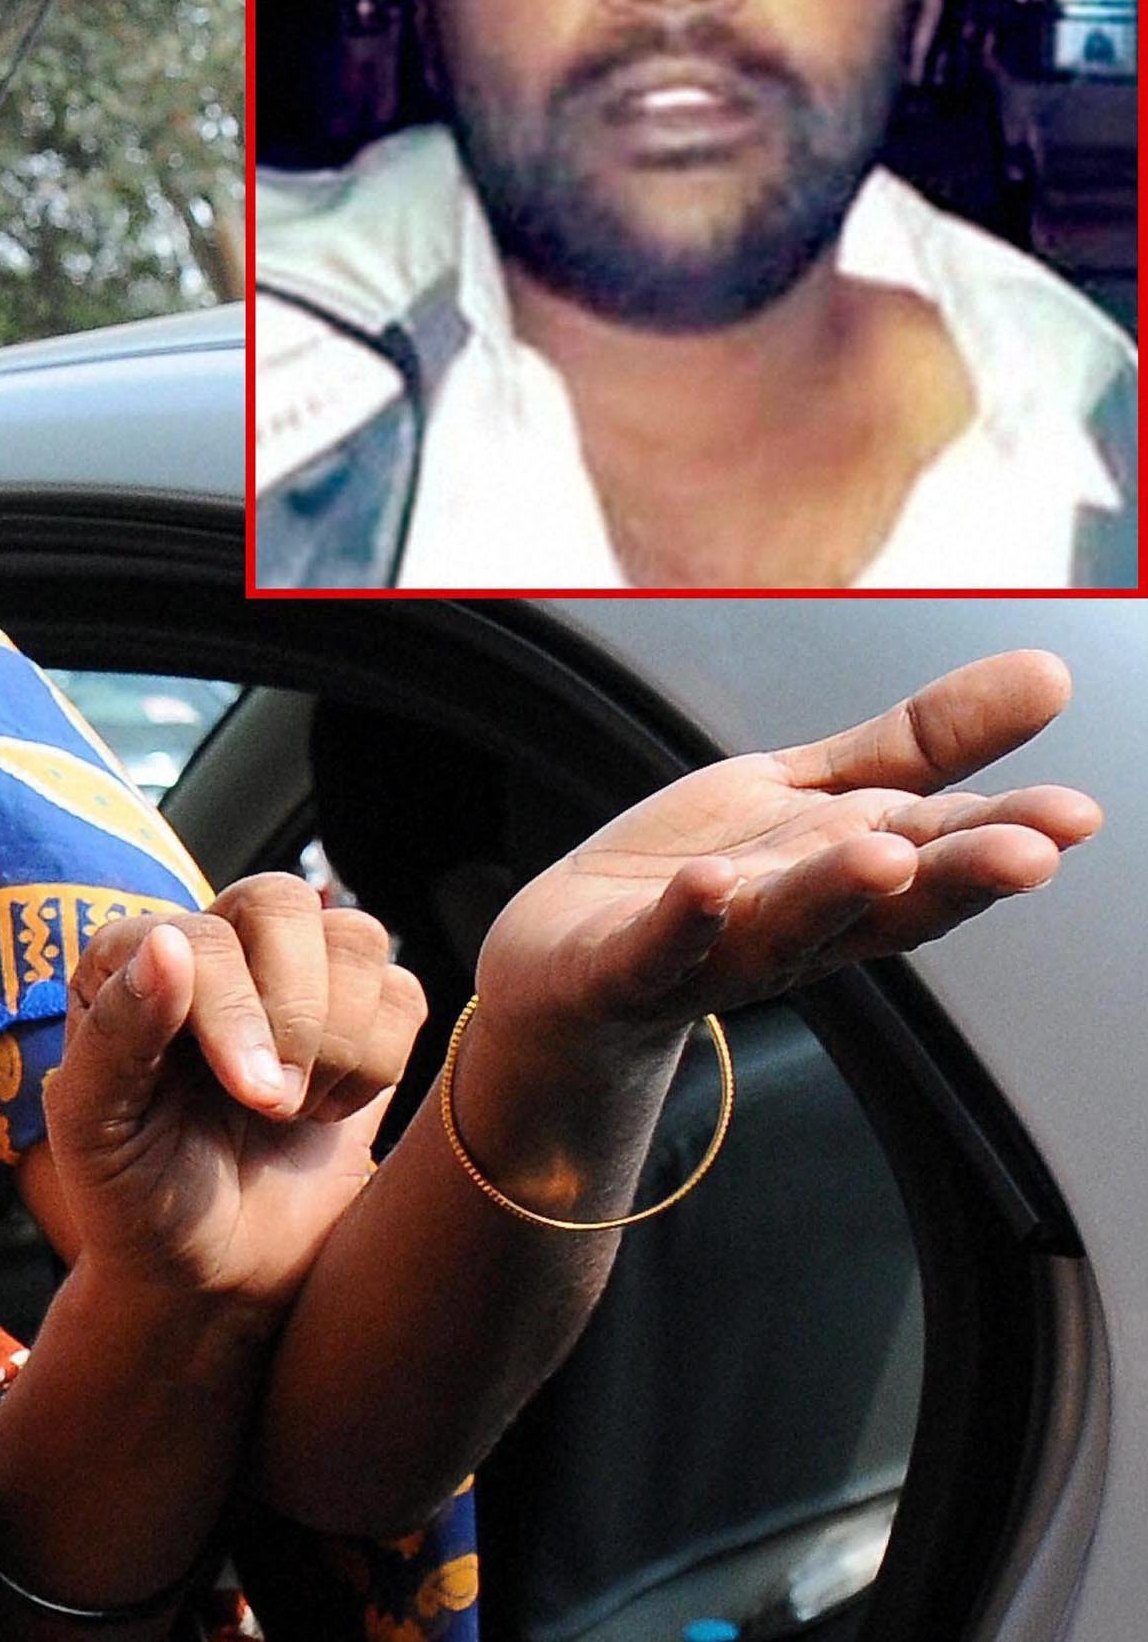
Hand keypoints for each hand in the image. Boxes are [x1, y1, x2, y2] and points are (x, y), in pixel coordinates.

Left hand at [40, 875, 427, 1318]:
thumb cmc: (133, 1199)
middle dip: (297, 1013)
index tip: (248, 1094)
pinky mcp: (359, 1022)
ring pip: (355, 937)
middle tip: (271, 1105)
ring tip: (288, 1112)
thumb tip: (168, 944)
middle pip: (283, 902)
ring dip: (337, 1043)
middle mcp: (211, 951)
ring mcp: (290, 981)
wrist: (210, 1274)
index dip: (235, 1005)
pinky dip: (378, 1061)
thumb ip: (115, 1033)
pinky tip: (327, 1110)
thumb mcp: (93, 1128)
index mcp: (129, 963)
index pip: (202, 932)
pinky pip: (403, 992)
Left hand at [474, 651, 1099, 1049]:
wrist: (566, 969)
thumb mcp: (819, 796)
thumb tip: (1052, 672)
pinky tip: (714, 881)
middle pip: (882, 903)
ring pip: (781, 926)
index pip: (938, 855)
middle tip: (1028, 853)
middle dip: (953, 878)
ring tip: (880, 852)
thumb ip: (921, 745)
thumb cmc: (708, 880)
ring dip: (832, 893)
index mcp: (850, 876)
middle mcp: (797, 923)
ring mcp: (712, 951)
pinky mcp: (626, 969)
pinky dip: (688, 920)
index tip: (1076, 816)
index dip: (1005, 836)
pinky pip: (660, 948)